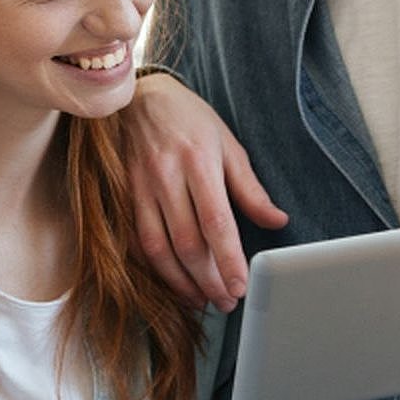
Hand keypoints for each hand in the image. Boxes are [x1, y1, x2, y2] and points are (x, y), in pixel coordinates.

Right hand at [122, 72, 287, 312]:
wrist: (137, 98)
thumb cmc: (189, 120)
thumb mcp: (227, 144)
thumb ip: (250, 188)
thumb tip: (277, 221)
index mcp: (198, 162)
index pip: (216, 222)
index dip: (229, 260)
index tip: (241, 286)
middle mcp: (166, 177)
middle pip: (188, 242)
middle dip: (209, 280)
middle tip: (227, 301)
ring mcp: (139, 188)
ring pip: (159, 248)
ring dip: (181, 282)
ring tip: (203, 300)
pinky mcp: (122, 196)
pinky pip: (136, 241)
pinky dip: (154, 269)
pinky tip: (174, 283)